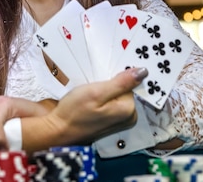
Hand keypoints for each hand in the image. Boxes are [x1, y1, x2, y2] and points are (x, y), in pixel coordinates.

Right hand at [21, 67, 147, 151]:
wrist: (58, 131)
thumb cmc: (75, 111)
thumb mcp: (97, 92)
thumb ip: (121, 82)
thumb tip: (144, 72)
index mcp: (128, 110)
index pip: (128, 84)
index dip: (113, 78)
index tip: (99, 80)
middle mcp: (128, 118)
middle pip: (124, 90)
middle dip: (110, 85)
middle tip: (92, 87)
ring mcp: (119, 122)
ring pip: (116, 96)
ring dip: (104, 91)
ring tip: (89, 93)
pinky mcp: (110, 122)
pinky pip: (111, 104)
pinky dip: (102, 99)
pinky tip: (89, 101)